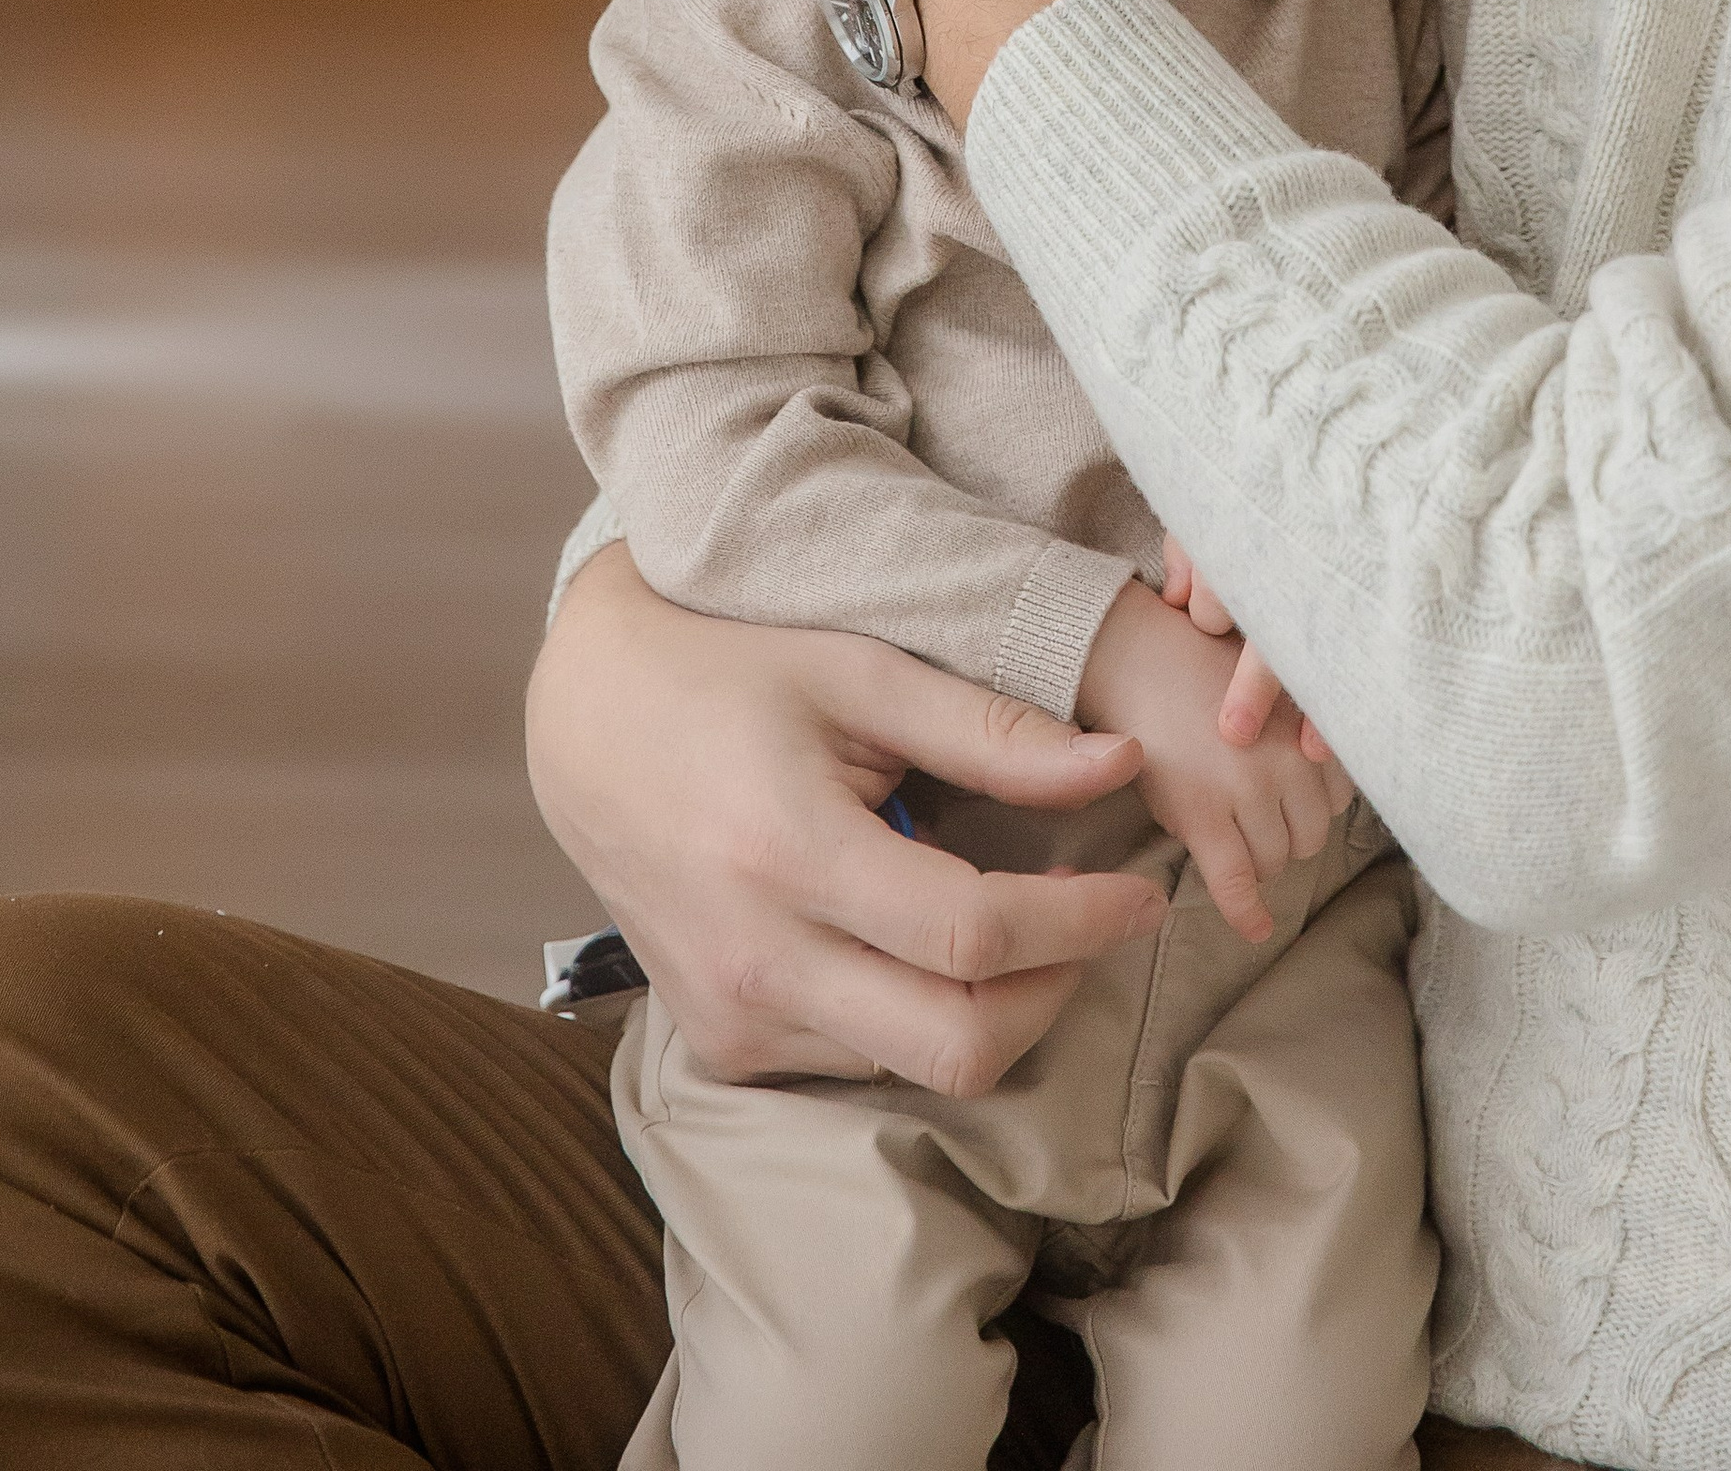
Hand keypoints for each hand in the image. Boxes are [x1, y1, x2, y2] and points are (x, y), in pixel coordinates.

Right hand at [526, 548, 1161, 1098]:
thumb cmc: (732, 665)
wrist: (587, 714)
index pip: (975, 938)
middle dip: (1056, 989)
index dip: (1082, 923)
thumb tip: (1123, 765)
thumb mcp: (862, 669)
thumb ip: (992, 731)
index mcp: (791, 854)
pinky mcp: (720, 1042)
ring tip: (1021, 917)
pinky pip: (857, 1062)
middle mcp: (754, 960)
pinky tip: (930, 940)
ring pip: (914, 1066)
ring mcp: (730, 1016)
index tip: (1143, 892)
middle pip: (957, 1044)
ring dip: (996, 1009)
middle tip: (1096, 918)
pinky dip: (920, 1016)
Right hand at [1078, 577, 1352, 941]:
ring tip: (1229, 830)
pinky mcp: (1202, 814)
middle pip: (1310, 835)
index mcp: (1308, 724)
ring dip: (1258, 860)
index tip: (1286, 795)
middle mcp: (1288, 758)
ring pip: (1275, 861)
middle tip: (1250, 814)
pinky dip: (1246, 912)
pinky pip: (1235, 882)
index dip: (1310, 802)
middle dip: (1285, 834)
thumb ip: (1304, 730)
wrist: (1136, 658)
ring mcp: (1247, 788)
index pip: (1340, 796)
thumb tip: (1331, 794)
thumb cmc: (1202, 670)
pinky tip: (1256, 929)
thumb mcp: (1270, 688)